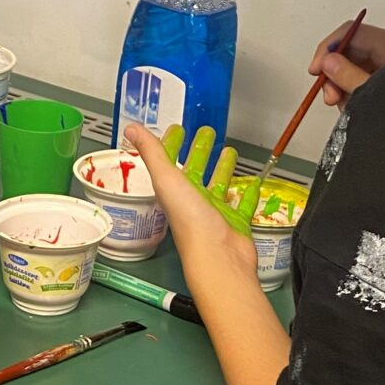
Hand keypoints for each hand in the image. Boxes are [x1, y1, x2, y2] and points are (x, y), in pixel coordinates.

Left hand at [123, 123, 259, 275]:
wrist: (219, 256)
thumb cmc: (191, 224)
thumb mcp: (167, 180)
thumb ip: (151, 153)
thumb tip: (131, 128)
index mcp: (175, 191)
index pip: (171, 162)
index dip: (173, 144)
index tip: (178, 129)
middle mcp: (193, 202)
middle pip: (196, 171)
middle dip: (201, 151)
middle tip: (208, 133)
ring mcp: (215, 213)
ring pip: (219, 185)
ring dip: (223, 168)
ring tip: (230, 152)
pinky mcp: (235, 224)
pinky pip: (243, 205)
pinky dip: (248, 195)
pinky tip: (252, 184)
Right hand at [309, 19, 384, 106]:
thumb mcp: (374, 92)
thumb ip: (349, 77)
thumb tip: (328, 62)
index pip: (350, 32)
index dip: (328, 48)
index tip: (316, 70)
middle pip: (352, 49)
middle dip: (334, 72)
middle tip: (329, 95)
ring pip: (356, 64)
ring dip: (342, 84)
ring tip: (342, 104)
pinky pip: (366, 76)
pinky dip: (354, 89)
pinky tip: (353, 105)